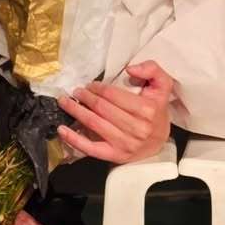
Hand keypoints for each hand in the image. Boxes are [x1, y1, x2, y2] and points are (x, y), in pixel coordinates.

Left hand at [56, 60, 173, 163]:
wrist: (158, 144)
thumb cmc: (156, 112)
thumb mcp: (162, 86)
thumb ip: (152, 70)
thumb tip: (130, 69)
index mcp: (147, 109)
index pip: (113, 95)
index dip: (98, 88)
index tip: (90, 85)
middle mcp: (136, 127)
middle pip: (102, 108)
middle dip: (85, 97)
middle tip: (76, 92)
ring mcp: (125, 144)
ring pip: (94, 124)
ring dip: (76, 111)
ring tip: (65, 102)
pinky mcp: (115, 155)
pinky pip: (90, 148)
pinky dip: (74, 139)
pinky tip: (62, 130)